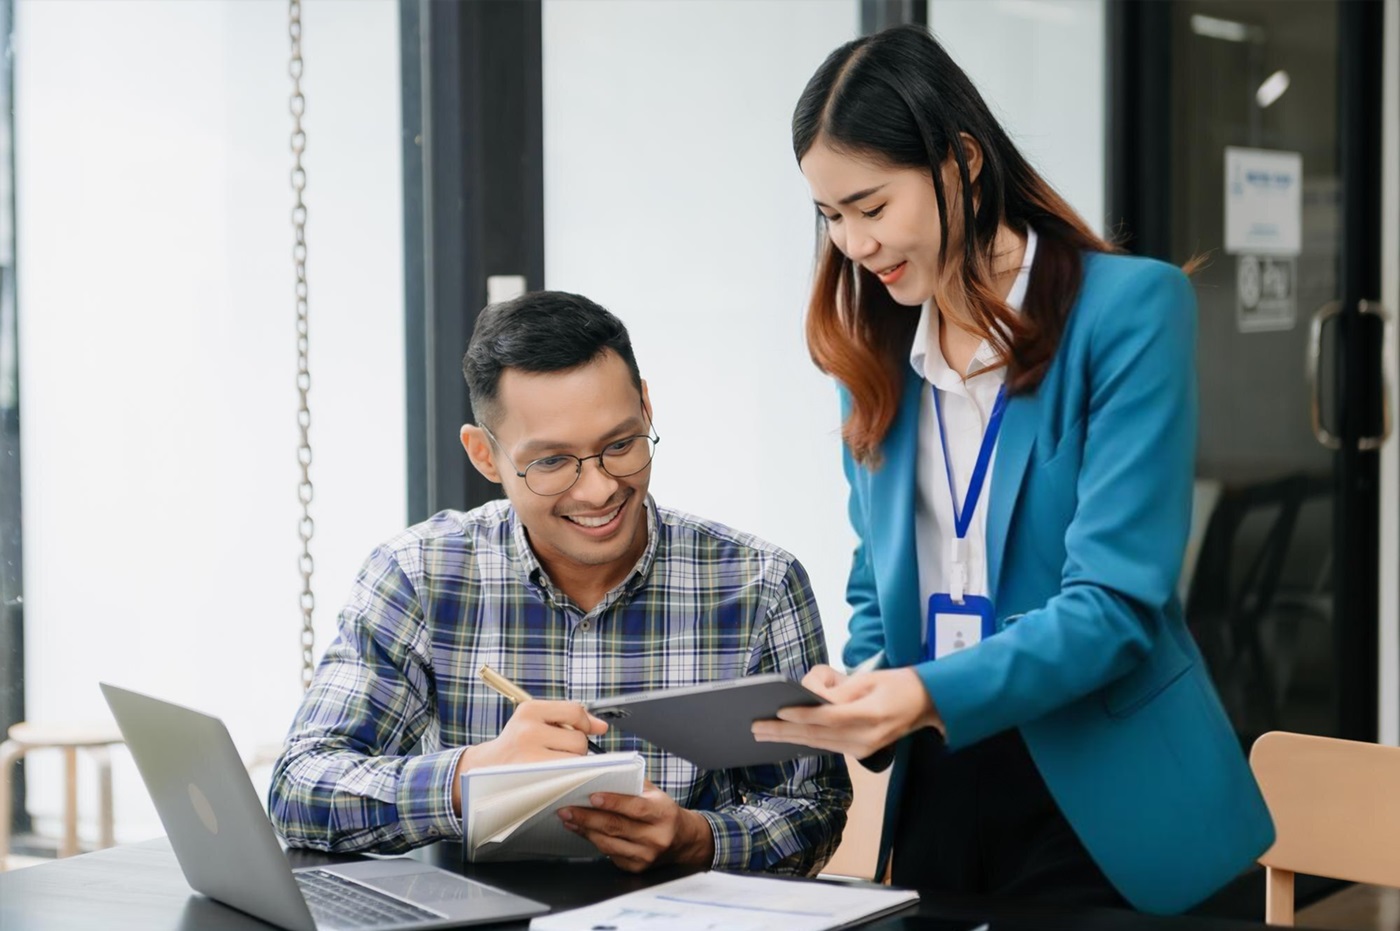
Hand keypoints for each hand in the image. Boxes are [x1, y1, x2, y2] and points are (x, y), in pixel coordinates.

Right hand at [452, 701, 607, 813]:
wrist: (483, 769)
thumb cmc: (517, 745)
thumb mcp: (534, 721)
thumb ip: (568, 719)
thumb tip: (601, 727)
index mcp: (529, 710)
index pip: (574, 711)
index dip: (585, 724)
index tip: (584, 732)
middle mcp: (528, 729)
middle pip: (579, 740)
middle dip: (577, 748)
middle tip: (558, 753)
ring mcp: (529, 756)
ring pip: (575, 760)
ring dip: (573, 765)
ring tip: (553, 764)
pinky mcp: (532, 778)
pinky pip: (567, 777)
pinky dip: (569, 777)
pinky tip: (556, 776)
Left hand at [557, 780, 714, 872]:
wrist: (682, 840)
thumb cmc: (663, 812)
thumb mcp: (655, 794)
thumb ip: (632, 785)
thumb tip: (602, 774)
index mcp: (662, 814)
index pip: (635, 808)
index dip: (613, 802)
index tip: (592, 796)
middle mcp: (656, 837)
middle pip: (616, 827)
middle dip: (587, 817)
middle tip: (566, 809)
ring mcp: (646, 855)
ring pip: (608, 843)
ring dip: (585, 830)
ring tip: (568, 819)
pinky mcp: (636, 867)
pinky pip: (609, 854)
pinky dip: (593, 841)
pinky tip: (583, 831)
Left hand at [750, 664, 941, 758]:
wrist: (928, 704)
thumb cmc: (900, 684)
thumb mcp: (870, 678)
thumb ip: (841, 690)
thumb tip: (811, 696)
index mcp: (872, 715)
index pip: (830, 717)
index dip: (803, 714)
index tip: (779, 711)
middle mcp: (866, 738)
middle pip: (818, 735)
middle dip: (784, 731)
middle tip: (756, 726)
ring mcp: (864, 749)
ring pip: (819, 744)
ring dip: (789, 739)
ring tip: (763, 733)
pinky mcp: (861, 752)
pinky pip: (828, 746)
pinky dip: (805, 742)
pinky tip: (786, 739)